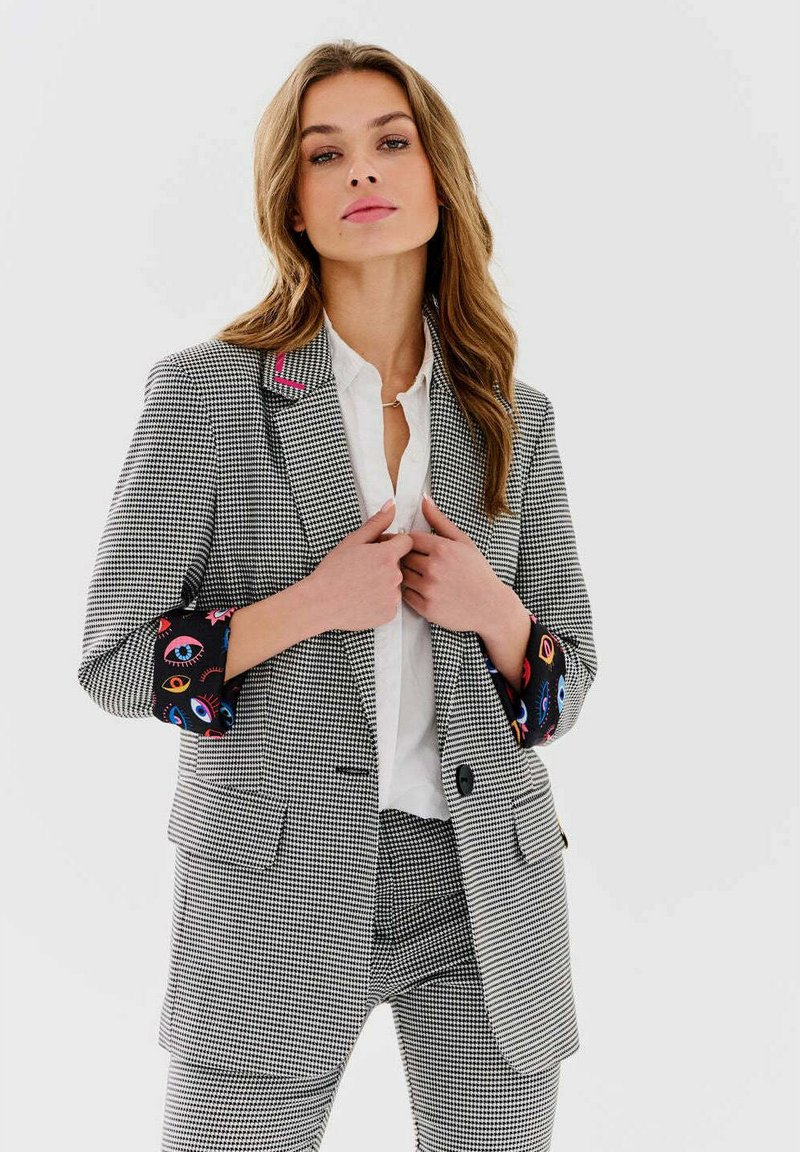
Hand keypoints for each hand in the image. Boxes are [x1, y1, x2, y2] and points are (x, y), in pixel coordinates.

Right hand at [308, 500, 413, 631]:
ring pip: (395, 584)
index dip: (393, 544)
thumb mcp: (353, 541)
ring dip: (384, 583)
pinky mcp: (389, 614)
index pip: (406, 543)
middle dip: (387, 563)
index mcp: (388, 556)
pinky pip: (391, 603)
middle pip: (400, 564)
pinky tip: (363, 598)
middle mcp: (395, 576)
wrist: (320, 603)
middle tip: (363, 569)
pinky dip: (381, 601)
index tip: (378, 550)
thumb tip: (392, 505)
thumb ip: (377, 523)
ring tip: (361, 585)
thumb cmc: (332, 571)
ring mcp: (393, 597)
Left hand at [398, 493, 504, 632]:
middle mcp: (433, 568)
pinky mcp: (426, 608)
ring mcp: (429, 589)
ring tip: (423, 576)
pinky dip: (411, 593)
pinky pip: (405, 595)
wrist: (490, 606)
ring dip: (408, 575)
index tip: (414, 548)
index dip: (410, 543)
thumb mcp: (463, 542)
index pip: (409, 539)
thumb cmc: (477, 571)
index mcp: (442, 549)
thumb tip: (424, 499)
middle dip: (408, 558)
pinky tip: (425, 590)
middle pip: (403, 557)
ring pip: (402, 576)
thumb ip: (440, 521)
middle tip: (419, 563)